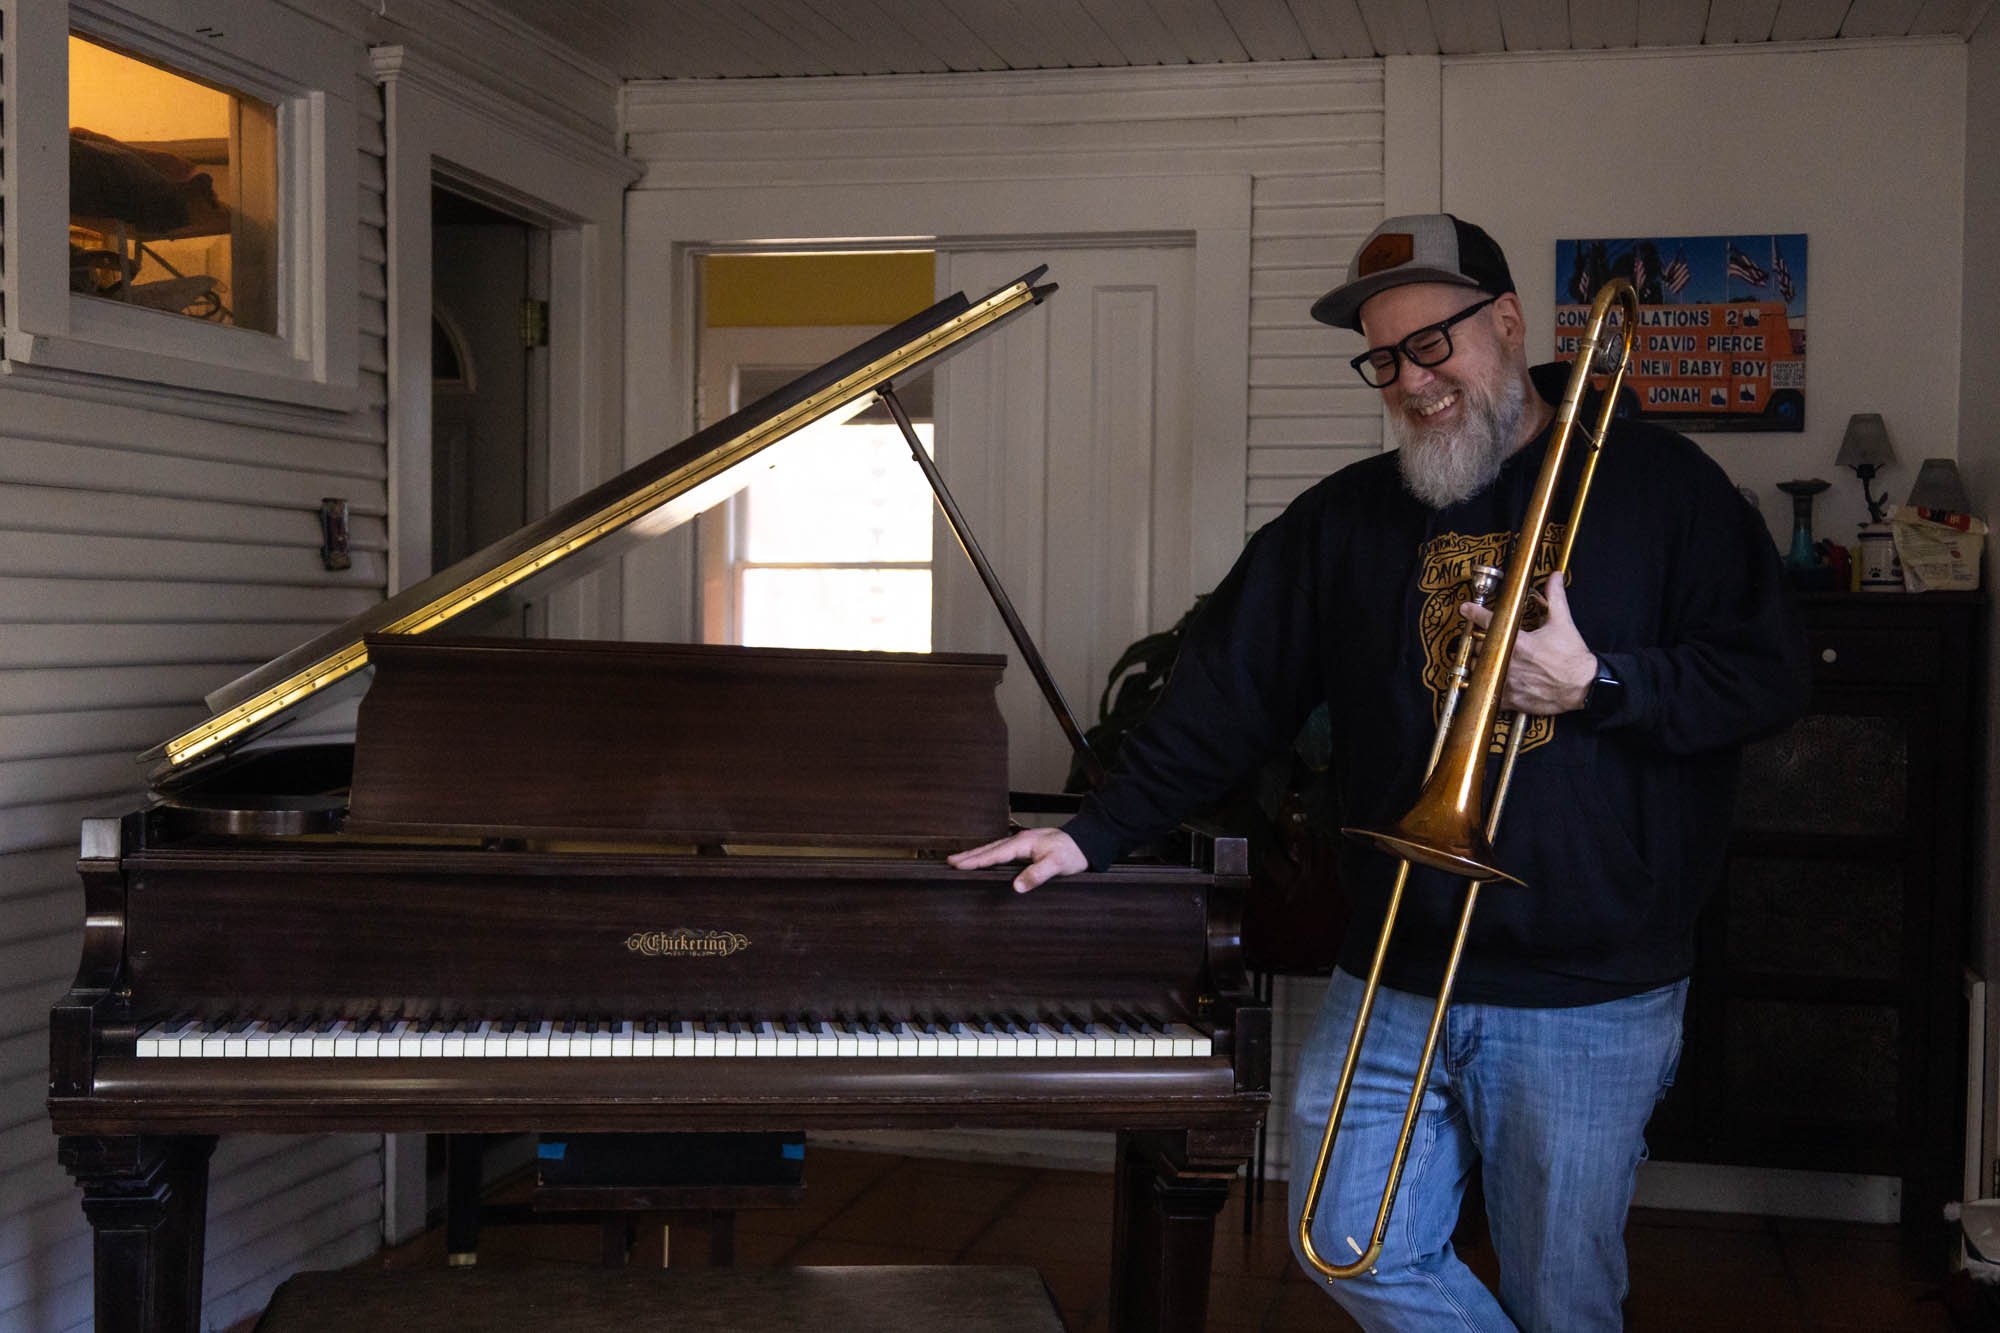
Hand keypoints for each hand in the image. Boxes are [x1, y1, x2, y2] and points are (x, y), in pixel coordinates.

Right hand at [947, 827, 1086, 893]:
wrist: (1086, 842)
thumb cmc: (1072, 853)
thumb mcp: (1057, 865)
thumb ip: (1037, 874)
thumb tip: (1016, 886)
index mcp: (1023, 843)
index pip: (994, 854)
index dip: (976, 861)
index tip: (958, 865)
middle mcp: (1019, 841)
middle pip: (989, 849)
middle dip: (969, 856)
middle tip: (949, 861)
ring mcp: (1022, 843)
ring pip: (994, 849)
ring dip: (977, 855)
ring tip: (960, 860)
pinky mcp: (1026, 847)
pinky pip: (1001, 851)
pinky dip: (988, 855)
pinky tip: (985, 860)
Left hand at [1458, 574, 1596, 714]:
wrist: (1584, 687)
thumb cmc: (1573, 657)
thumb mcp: (1563, 623)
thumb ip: (1555, 597)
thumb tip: (1555, 577)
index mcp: (1519, 642)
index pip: (1489, 622)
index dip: (1475, 613)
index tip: (1466, 609)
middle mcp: (1509, 662)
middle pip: (1478, 648)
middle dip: (1480, 641)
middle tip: (1484, 639)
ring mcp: (1508, 682)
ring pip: (1478, 670)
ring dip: (1480, 663)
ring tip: (1487, 659)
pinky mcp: (1510, 699)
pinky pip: (1487, 692)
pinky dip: (1487, 685)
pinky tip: (1492, 679)